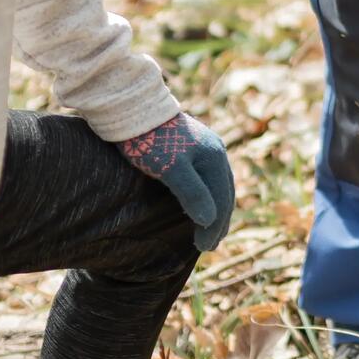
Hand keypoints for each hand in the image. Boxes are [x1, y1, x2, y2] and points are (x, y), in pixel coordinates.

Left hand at [119, 111, 235, 250]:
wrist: (134, 110)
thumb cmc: (151, 141)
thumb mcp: (171, 169)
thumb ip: (192, 193)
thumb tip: (209, 219)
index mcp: (214, 159)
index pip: (222, 201)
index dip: (214, 227)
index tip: (203, 248)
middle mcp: (216, 152)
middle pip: (224, 194)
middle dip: (218, 221)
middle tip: (208, 245)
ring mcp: (207, 147)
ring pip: (218, 185)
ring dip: (215, 209)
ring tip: (208, 228)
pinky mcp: (193, 146)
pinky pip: (208, 177)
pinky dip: (209, 195)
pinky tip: (200, 202)